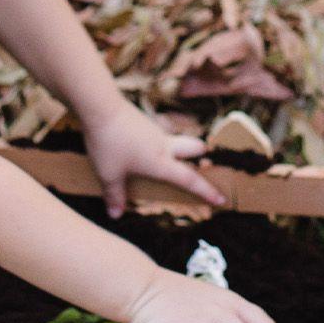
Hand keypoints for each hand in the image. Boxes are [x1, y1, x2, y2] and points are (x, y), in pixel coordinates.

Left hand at [83, 103, 226, 216]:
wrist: (101, 107)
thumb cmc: (108, 144)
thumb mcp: (109, 174)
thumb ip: (114, 195)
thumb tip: (116, 215)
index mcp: (161, 162)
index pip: (190, 180)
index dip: (207, 191)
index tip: (222, 199)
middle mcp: (164, 145)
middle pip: (194, 148)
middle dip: (200, 156)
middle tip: (201, 162)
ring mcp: (154, 131)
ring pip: (174, 140)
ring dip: (174, 149)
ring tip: (159, 159)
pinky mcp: (143, 121)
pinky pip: (154, 134)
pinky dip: (152, 142)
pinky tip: (135, 145)